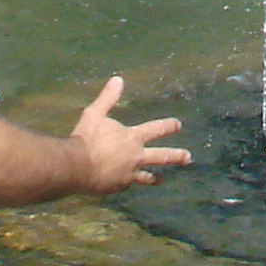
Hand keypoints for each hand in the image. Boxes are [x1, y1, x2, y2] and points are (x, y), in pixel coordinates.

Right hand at [70, 74, 188, 190]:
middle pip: (162, 156)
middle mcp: (136, 156)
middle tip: (188, 158)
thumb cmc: (86, 138)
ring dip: (157, 178)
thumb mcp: (95, 113)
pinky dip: (129, 183)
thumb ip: (108, 98)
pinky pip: (127, 185)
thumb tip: (118, 79)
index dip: (168, 126)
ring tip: (164, 180)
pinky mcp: (118, 186)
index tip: (178, 125)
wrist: (77, 167)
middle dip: (176, 156)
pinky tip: (129, 184)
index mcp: (133, 137)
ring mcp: (129, 174)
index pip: (156, 129)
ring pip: (148, 177)